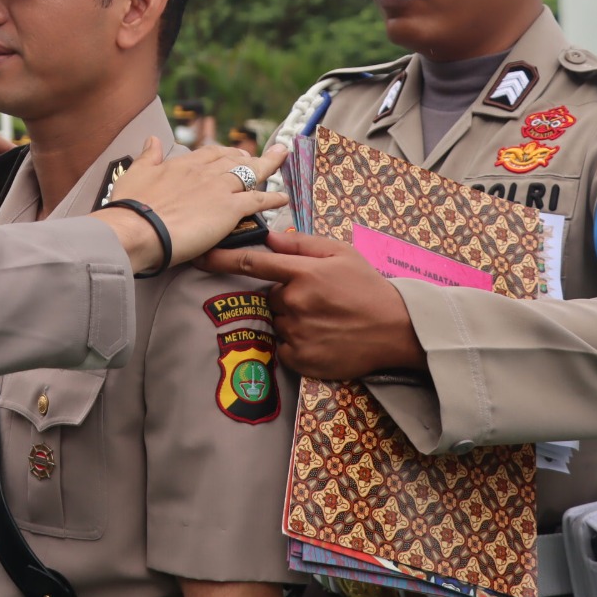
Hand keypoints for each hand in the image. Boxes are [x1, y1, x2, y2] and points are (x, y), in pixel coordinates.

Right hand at [94, 138, 287, 275]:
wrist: (136, 229)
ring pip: (250, 173)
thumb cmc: (130, 207)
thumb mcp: (135, 174)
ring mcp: (219, 189)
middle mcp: (204, 172)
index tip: (233, 153)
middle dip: (248, 156)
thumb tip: (152, 140)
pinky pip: (258, 200)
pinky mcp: (230, 209)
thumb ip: (147, 156)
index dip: (224, 152)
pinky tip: (283, 198)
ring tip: (279, 161)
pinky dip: (272, 198)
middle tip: (261, 155)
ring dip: (267, 167)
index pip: (210, 153)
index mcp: (182, 164)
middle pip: (233, 159)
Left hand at [202, 229, 426, 379]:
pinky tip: (322, 336)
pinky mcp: (301, 359)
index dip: (220, 260)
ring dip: (292, 319)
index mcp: (303, 274)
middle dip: (286, 295)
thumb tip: (269, 238)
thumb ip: (301, 244)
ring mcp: (297, 333)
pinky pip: (283, 347)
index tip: (197, 257)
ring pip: (277, 322)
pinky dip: (296, 343)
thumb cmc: (369, 287)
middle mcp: (295, 303)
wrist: (398, 329)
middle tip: (317, 298)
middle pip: (269, 296)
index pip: (251, 264)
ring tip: (325, 319)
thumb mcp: (341, 253)